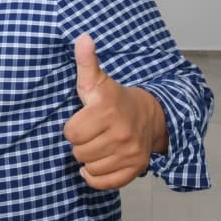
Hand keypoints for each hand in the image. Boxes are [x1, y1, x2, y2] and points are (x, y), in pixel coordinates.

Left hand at [63, 34, 167, 189]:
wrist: (149, 114)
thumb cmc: (113, 98)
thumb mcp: (97, 80)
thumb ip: (86, 61)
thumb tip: (83, 37)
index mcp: (107, 110)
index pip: (71, 133)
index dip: (72, 127)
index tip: (82, 120)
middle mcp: (121, 133)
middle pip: (79, 152)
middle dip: (80, 143)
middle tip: (91, 133)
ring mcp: (130, 152)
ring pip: (90, 167)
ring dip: (88, 159)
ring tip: (97, 145)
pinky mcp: (135, 168)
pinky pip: (104, 183)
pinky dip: (96, 177)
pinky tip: (98, 162)